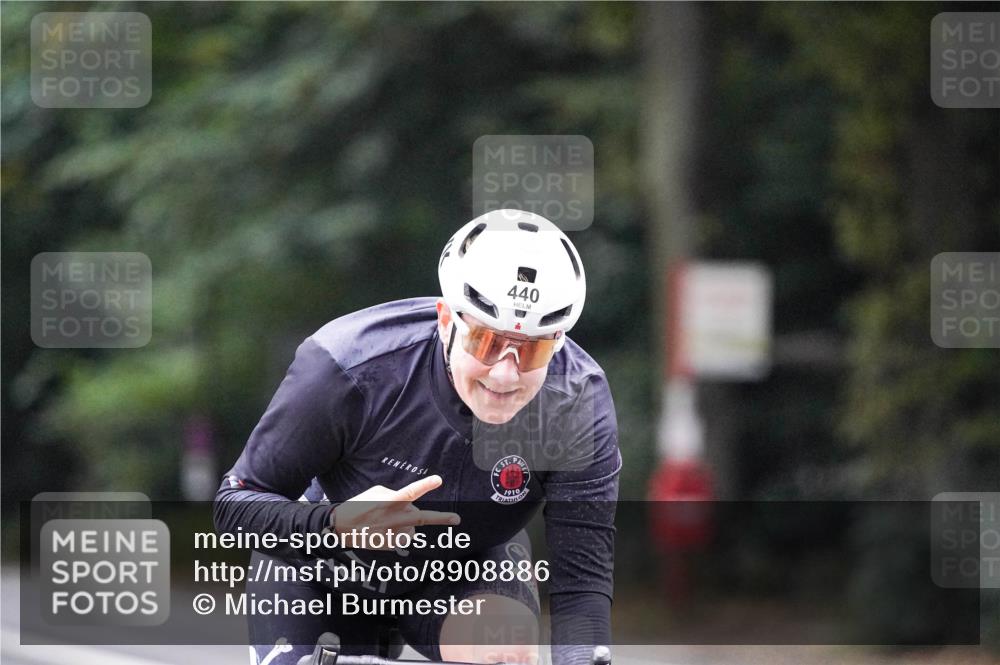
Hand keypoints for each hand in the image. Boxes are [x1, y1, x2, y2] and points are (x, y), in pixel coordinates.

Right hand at [331, 475, 459, 548]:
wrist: (342, 528)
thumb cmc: (359, 505)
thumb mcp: (376, 492)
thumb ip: (395, 495)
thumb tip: (408, 503)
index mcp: (389, 502)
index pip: (410, 492)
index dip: (425, 485)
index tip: (438, 480)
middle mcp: (393, 518)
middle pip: (423, 517)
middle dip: (441, 518)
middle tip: (456, 519)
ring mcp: (393, 533)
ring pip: (413, 526)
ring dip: (407, 521)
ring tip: (389, 519)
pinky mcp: (390, 544)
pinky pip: (404, 536)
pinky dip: (401, 531)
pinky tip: (387, 529)